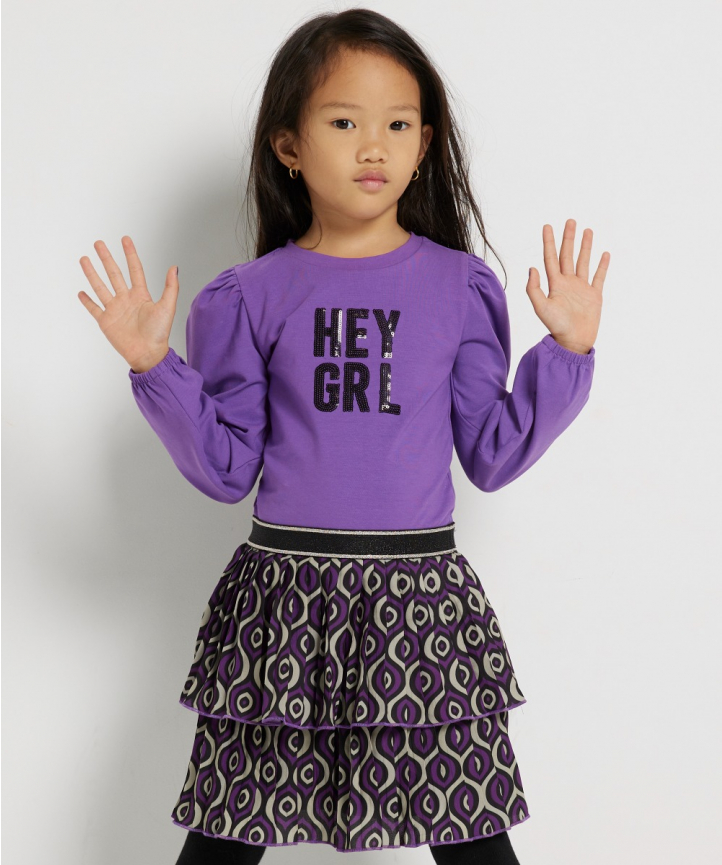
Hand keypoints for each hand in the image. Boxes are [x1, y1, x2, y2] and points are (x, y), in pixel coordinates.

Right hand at [78, 236, 178, 371]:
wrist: (148, 354)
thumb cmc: (159, 333)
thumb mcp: (167, 307)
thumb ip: (171, 287)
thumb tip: (174, 267)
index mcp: (140, 295)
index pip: (134, 270)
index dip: (130, 254)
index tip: (125, 239)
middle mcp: (126, 300)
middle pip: (114, 274)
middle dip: (106, 258)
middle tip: (99, 243)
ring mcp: (114, 310)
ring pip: (100, 287)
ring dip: (92, 273)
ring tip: (84, 259)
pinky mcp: (106, 322)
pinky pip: (94, 308)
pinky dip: (87, 301)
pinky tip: (81, 292)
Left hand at [526, 219, 608, 353]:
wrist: (574, 341)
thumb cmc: (556, 326)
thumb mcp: (541, 307)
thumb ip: (534, 288)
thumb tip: (531, 268)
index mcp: (555, 284)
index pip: (550, 258)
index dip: (549, 242)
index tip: (547, 226)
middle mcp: (568, 283)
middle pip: (568, 255)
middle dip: (569, 238)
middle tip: (570, 221)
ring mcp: (582, 288)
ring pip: (583, 262)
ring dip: (585, 246)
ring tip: (588, 230)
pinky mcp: (594, 295)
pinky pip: (599, 277)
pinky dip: (602, 265)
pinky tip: (604, 253)